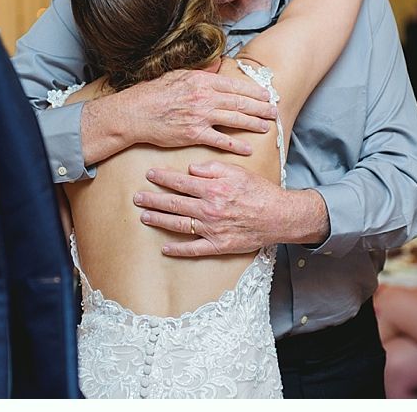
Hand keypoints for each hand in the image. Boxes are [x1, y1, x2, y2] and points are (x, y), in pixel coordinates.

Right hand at [119, 69, 276, 154]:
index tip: (266, 94)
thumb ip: (200, 72)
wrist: (134, 113)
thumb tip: (217, 66)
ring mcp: (200, 116)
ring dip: (254, 123)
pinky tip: (248, 148)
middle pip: (240, 101)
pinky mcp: (194, 134)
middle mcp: (204, 97)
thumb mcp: (177, 75)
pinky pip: (221, 140)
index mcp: (201, 80)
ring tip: (267, 126)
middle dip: (260, 107)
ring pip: (235, 119)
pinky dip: (236, 144)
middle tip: (274, 111)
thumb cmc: (153, 93)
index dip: (254, 90)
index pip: (235, 85)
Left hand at [134, 161, 301, 256]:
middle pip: (174, 203)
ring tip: (144, 216)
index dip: (163, 178)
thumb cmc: (259, 191)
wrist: (279, 216)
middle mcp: (208, 209)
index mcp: (213, 189)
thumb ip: (213, 167)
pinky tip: (165, 248)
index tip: (150, 174)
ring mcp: (212, 229)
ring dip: (159, 220)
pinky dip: (178, 250)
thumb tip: (191, 168)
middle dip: (153, 199)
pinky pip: (193, 249)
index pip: (181, 182)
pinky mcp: (218, 245)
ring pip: (179, 224)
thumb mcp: (238, 171)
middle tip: (137, 197)